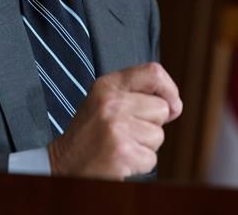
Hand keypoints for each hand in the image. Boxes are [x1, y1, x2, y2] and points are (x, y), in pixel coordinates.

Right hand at [48, 62, 181, 178]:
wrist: (63, 165)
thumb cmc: (89, 134)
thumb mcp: (104, 101)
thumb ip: (136, 94)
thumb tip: (175, 105)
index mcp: (107, 85)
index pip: (154, 72)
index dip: (169, 89)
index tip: (171, 104)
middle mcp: (111, 102)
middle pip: (161, 108)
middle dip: (151, 125)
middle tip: (126, 132)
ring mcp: (116, 127)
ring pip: (158, 135)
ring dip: (144, 146)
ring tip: (121, 145)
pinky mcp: (122, 152)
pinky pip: (151, 159)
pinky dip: (139, 165)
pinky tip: (120, 160)